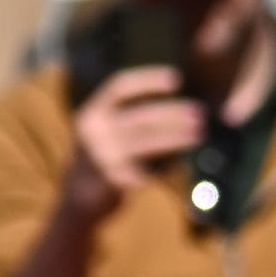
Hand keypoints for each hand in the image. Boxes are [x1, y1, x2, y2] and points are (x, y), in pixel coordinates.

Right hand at [63, 65, 203, 220]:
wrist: (77, 198)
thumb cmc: (102, 158)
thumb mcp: (104, 130)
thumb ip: (131, 118)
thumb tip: (180, 107)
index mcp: (92, 113)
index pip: (119, 87)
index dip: (148, 79)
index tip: (176, 78)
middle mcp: (94, 131)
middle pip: (139, 115)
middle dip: (172, 112)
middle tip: (199, 113)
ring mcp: (102, 157)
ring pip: (146, 142)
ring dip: (175, 137)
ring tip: (198, 134)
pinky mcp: (113, 180)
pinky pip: (147, 170)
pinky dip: (166, 167)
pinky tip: (181, 165)